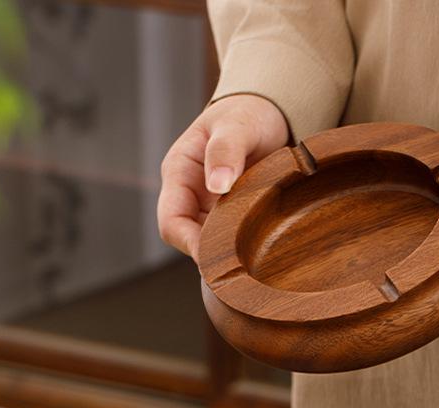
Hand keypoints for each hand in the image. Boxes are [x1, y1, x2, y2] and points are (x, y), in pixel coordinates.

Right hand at [157, 94, 288, 258]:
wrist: (267, 112)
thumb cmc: (247, 113)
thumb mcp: (238, 125)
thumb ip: (226, 151)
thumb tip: (218, 185)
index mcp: (179, 172)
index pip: (171, 222)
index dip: (189, 244)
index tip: (215, 257)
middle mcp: (189, 194)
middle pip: (189, 238)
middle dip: (211, 253)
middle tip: (242, 265)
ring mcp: (208, 206)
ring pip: (210, 242)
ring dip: (229, 250)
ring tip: (254, 257)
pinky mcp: (228, 213)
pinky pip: (230, 237)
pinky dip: (242, 245)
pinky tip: (260, 248)